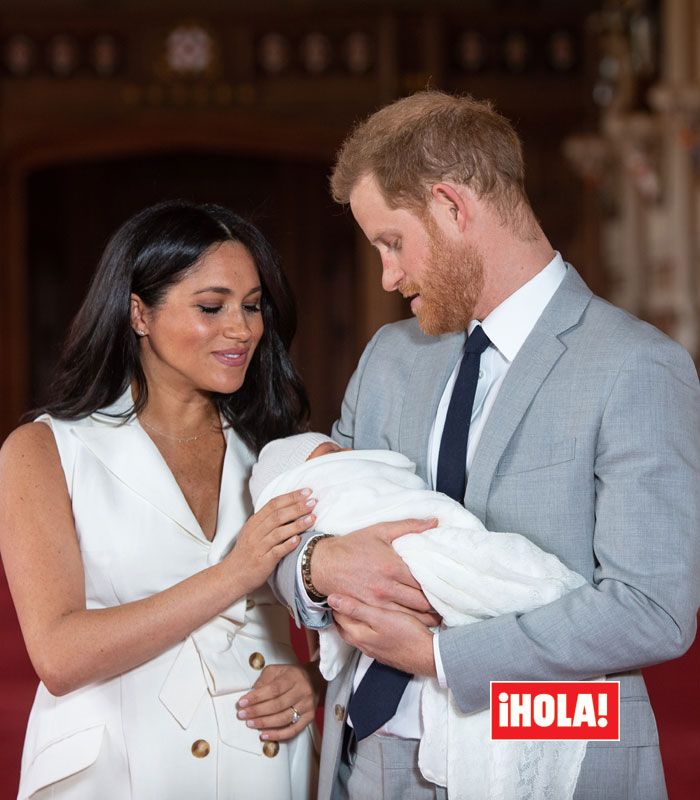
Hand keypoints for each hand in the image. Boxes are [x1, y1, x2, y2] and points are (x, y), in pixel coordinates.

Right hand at [227, 490, 315, 594]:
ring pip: (278, 532)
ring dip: (297, 524)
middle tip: (313, 502)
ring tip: (312, 518)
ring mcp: (258, 547)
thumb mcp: (253, 532)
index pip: (273, 504)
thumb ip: (268, 520)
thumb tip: (292, 507)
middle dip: (297, 507)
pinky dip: (288, 545)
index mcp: (254, 522)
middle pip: (277, 516)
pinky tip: (299, 540)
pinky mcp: (263, 562)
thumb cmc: (247, 553)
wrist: (233, 575)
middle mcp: (255, 533)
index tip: (307, 492)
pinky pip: (276, 552)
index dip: (291, 496)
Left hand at [236, 663, 320, 741]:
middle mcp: (302, 691)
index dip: (256, 697)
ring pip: (284, 719)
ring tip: (250, 724)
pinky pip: (293, 730)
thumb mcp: (277, 670)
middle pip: (277, 705)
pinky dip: (278, 735)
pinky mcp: (309, 717)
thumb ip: (263, 680)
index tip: (242, 702)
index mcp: (293, 677)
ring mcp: (307, 705)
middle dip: (257, 711)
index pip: (273, 689)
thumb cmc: (291, 675)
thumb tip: (251, 695)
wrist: (315, 679)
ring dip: (264, 723)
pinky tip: (264, 735)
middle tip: (242, 715)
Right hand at [311, 519, 440, 624]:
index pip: (425, 581)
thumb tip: (434, 521)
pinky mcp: (369, 611)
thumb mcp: (380, 530)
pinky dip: (410, 623)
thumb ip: (409, 526)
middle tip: (450, 605)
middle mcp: (387, 587)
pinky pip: (395, 621)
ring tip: (440, 617)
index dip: (440, 586)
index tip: (451, 587)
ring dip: (427, 618)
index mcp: (393, 567)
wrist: (323, 564)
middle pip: (421, 602)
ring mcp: (378, 602)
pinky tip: (419, 623)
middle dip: (437, 605)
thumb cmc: (352, 546)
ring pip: (411, 616)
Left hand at [329, 594, 436, 676]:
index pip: (338, 617)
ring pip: (356, 633)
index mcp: (358, 635)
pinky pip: (368, 638)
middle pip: (345, 626)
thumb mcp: (380, 617)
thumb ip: (356, 608)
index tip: (337, 589)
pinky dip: (365, 627)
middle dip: (342, 612)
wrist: (429, 656)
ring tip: (356, 605)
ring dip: (353, 620)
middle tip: (344, 595)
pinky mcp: (384, 652)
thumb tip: (332, 599)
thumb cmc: (406, 634)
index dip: (336, 602)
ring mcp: (374, 650)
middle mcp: (363, 645)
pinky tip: (373, 621)